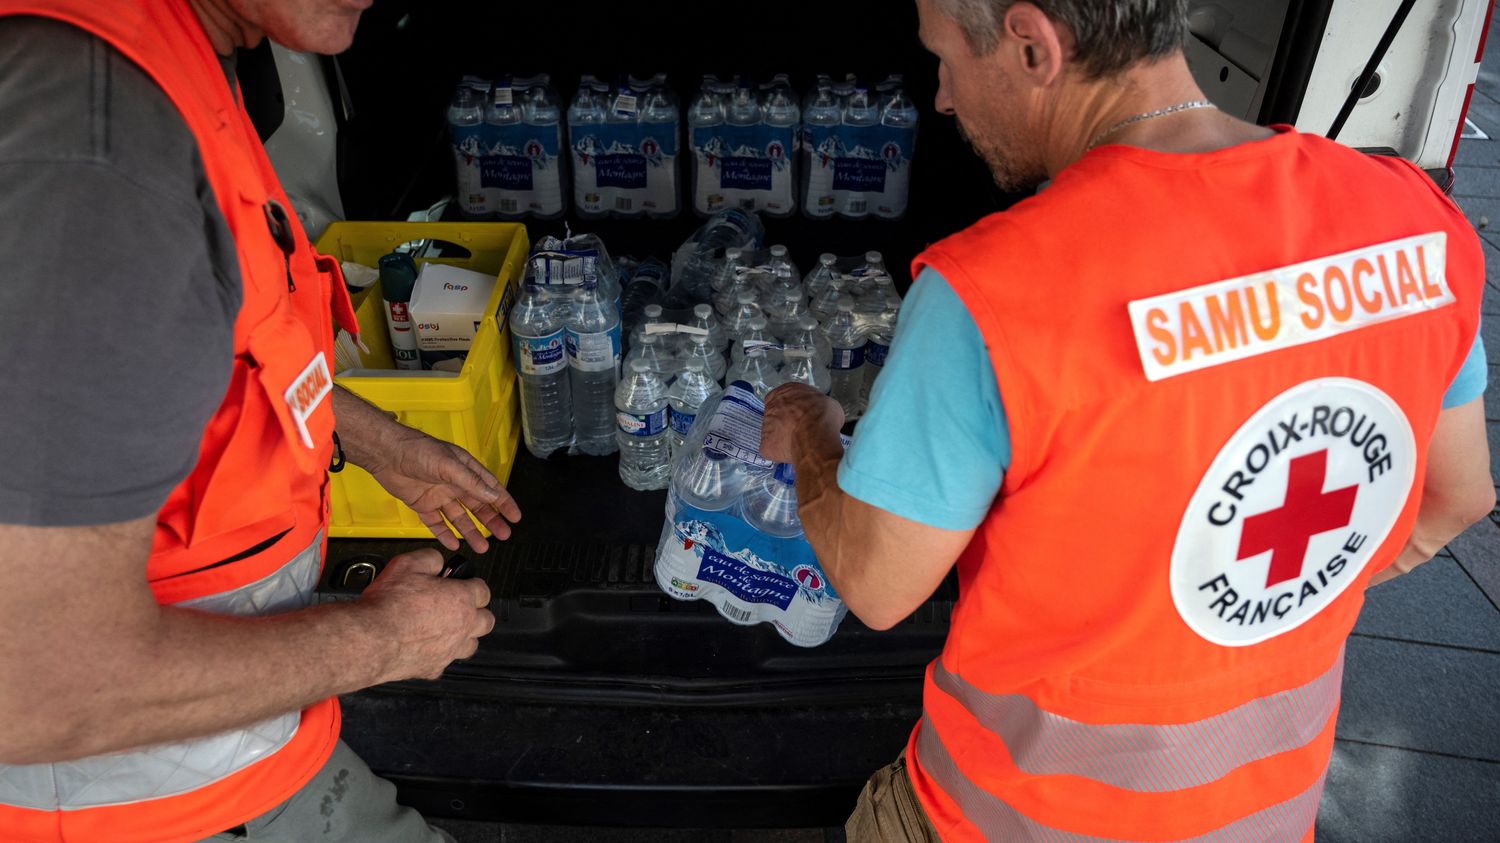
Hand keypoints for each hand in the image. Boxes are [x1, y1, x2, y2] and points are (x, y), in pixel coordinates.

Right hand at [357, 549, 494, 681]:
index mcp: (461, 599)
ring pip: (471, 645)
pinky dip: (440, 655)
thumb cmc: (387, 605)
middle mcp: (462, 626)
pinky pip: (446, 662)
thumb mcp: (408, 563)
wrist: (369, 639)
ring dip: (464, 636)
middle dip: (476, 612)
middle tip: (459, 606)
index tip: (462, 584)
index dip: (471, 585)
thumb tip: (438, 562)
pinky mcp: (433, 668)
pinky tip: (426, 647)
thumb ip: (430, 559)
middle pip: (486, 620)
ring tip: (447, 628)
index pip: (483, 591)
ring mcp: (450, 650)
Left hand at [367, 428, 521, 552]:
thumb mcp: (449, 464)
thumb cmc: (418, 450)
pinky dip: (445, 534)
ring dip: (471, 532)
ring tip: (482, 546)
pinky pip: (437, 523)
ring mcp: (439, 496)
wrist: (387, 454)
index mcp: (465, 470)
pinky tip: (453, 544)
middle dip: (491, 521)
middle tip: (503, 535)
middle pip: (477, 507)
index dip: (504, 503)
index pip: (490, 488)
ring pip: (459, 519)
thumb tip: (492, 495)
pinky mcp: (423, 505)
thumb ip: (471, 482)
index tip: (515, 516)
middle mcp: (455, 484)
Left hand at [761, 383, 844, 464]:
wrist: (815, 437)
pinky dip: (781, 454)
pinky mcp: (765, 445)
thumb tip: (819, 414)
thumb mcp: (828, 403)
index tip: (799, 414)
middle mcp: (771, 407)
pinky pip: (773, 450)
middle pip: (775, 415)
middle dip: (785, 423)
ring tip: (800, 444)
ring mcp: (765, 426)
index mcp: (786, 391)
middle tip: (800, 430)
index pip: (782, 397)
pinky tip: (794, 454)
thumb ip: (817, 406)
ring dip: (783, 438)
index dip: (790, 407)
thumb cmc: (823, 416)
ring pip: (773, 434)